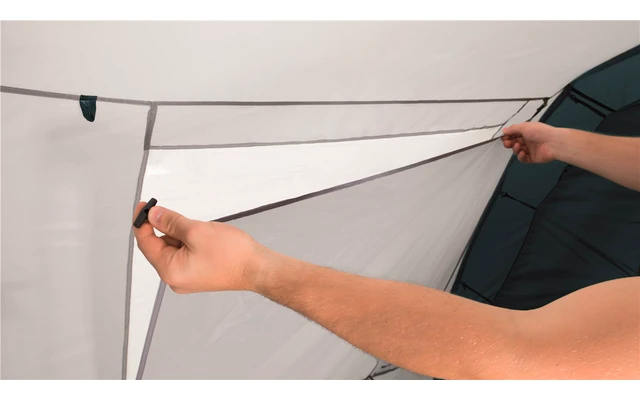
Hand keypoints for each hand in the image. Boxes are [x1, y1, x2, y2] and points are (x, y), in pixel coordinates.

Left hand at [132, 202, 261, 293]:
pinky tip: (206, 238)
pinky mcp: (197, 273)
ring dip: (182, 234)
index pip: (146, 243)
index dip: (142, 222)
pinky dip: (190, 241)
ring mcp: (186, 277)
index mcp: (170, 271)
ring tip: (204, 232)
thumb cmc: (232, 255)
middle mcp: (175, 278)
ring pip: (174, 248)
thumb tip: (152, 216)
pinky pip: (185, 253)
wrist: (258, 268)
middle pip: (159, 246)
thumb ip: (170, 222)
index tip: (143, 205)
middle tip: (182, 216)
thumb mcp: (196, 231)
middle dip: (169, 228)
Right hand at [501, 122, 558, 163]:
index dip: (508, 136)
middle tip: (507, 143)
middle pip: (514, 143)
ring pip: (518, 151)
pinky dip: (521, 156)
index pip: (514, 134)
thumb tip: (504, 130)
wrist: (553, 143)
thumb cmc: (541, 132)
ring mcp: (530, 149)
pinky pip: (523, 159)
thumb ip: (513, 129)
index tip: (503, 137)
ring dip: (515, 149)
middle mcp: (528, 140)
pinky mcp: (532, 158)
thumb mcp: (524, 126)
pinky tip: (523, 153)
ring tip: (518, 146)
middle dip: (509, 143)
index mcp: (527, 131)